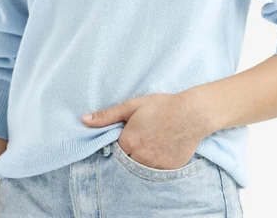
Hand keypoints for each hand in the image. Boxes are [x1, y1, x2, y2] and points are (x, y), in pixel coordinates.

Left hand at [81, 91, 206, 169]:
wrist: (192, 114)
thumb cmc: (162, 106)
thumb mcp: (133, 105)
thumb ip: (107, 115)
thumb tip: (84, 120)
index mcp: (128, 142)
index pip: (115, 149)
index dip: (122, 141)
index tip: (130, 133)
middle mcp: (139, 157)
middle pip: (127, 160)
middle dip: (131, 151)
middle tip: (143, 137)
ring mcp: (154, 166)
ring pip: (141, 167)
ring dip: (144, 158)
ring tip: (154, 141)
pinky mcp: (168, 170)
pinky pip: (157, 171)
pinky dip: (158, 162)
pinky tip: (164, 147)